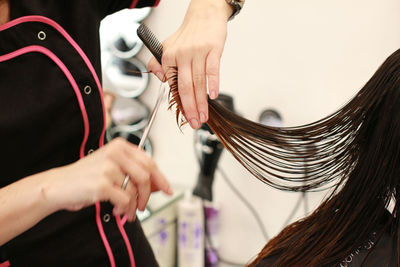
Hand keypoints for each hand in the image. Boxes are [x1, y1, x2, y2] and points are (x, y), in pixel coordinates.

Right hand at [44, 138, 171, 221]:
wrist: (58, 186)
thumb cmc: (85, 177)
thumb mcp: (113, 169)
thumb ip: (135, 174)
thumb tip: (159, 185)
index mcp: (119, 146)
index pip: (149, 161)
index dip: (160, 177)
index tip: (167, 188)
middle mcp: (115, 154)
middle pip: (146, 175)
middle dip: (148, 194)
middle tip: (143, 205)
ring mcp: (109, 168)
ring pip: (136, 190)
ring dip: (134, 206)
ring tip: (127, 212)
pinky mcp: (103, 183)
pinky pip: (125, 199)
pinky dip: (124, 209)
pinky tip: (117, 210)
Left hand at [148, 0, 231, 128]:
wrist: (204, 14)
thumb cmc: (188, 34)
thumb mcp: (167, 46)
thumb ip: (160, 64)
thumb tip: (162, 80)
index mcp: (168, 56)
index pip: (173, 86)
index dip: (180, 104)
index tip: (185, 117)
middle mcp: (181, 54)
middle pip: (184, 87)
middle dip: (190, 108)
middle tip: (194, 123)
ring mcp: (197, 52)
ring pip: (198, 82)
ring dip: (201, 102)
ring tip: (204, 116)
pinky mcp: (213, 49)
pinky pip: (212, 69)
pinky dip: (213, 83)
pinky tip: (213, 96)